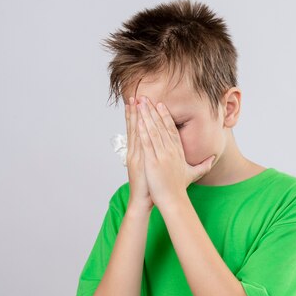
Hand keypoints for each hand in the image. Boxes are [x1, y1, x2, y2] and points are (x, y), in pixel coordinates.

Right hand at [125, 96, 153, 210]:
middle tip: (134, 96)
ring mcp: (136, 155)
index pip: (139, 130)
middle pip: (135, 127)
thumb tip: (162, 149)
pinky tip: (137, 120)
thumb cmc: (150, 186)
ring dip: (133, 116)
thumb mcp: (153, 168)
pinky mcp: (137, 160)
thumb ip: (156, 157)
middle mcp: (136, 151)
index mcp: (141, 152)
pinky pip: (137, 142)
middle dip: (135, 111)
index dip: (139, 116)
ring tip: (133, 101)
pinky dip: (136, 131)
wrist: (143, 199)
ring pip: (134, 131)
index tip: (140, 103)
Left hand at [136, 95, 215, 207]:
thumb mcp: (193, 174)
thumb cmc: (180, 188)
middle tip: (146, 97)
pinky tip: (138, 120)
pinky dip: (143, 130)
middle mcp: (171, 150)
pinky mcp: (153, 161)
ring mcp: (162, 155)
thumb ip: (204, 165)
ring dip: (146, 115)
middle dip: (153, 110)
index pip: (172, 129)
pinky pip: (147, 142)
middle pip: (161, 126)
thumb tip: (213, 158)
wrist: (174, 200)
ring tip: (140, 103)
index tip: (159, 105)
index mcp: (178, 151)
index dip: (165, 116)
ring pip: (154, 130)